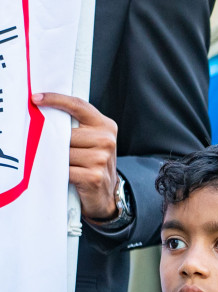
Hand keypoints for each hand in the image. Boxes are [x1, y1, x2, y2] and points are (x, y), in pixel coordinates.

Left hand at [33, 93, 119, 221]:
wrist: (105, 193)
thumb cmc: (92, 162)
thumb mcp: (91, 140)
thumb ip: (77, 126)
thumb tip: (46, 116)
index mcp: (106, 126)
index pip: (78, 106)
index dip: (55, 99)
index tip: (36, 98)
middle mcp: (107, 140)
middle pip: (66, 133)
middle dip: (58, 141)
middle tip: (59, 149)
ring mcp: (102, 159)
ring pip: (64, 152)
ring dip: (60, 158)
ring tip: (69, 164)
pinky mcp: (94, 176)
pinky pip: (66, 169)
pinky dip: (62, 172)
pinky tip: (69, 174)